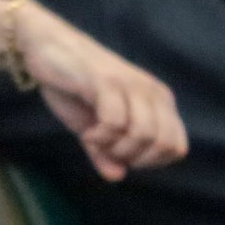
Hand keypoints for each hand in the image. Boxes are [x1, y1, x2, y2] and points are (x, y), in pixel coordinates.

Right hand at [17, 2, 187, 181]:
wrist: (48, 47)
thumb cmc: (73, 86)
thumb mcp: (92, 127)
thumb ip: (106, 152)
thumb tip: (117, 177)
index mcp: (158, 101)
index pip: (177, 147)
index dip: (150, 162)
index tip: (120, 156)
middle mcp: (152, 92)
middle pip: (162, 144)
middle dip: (132, 158)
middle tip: (107, 151)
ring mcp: (131, 85)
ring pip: (142, 135)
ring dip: (115, 148)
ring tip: (95, 141)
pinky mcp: (107, 82)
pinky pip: (115, 122)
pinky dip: (99, 137)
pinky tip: (87, 134)